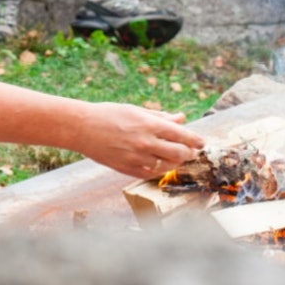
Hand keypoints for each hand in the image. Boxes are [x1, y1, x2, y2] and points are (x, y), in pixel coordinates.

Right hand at [76, 102, 202, 178]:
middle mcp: (146, 142)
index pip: (182, 135)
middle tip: (192, 152)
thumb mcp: (137, 111)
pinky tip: (160, 164)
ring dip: (176, 162)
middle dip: (189, 153)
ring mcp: (137, 158)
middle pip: (179, 153)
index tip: (202, 142)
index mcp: (149, 125)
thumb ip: (161, 117)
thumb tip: (181, 118)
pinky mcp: (128, 169)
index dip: (195, 140)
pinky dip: (160, 169)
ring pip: (167, 166)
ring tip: (177, 158)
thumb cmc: (109, 114)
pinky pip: (152, 174)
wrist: (83, 128)